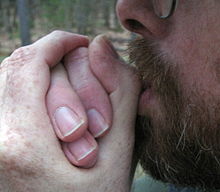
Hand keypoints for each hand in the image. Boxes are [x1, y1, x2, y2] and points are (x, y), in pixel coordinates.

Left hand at [0, 32, 139, 191]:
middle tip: (88, 87)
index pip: (31, 62)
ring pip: (11, 82)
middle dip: (58, 66)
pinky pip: (8, 100)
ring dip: (48, 82)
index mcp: (22, 144)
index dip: (58, 43)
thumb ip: (119, 92)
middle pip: (20, 70)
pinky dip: (35, 94)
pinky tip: (59, 113)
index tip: (81, 41)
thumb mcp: (119, 151)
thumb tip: (102, 46)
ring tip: (77, 113)